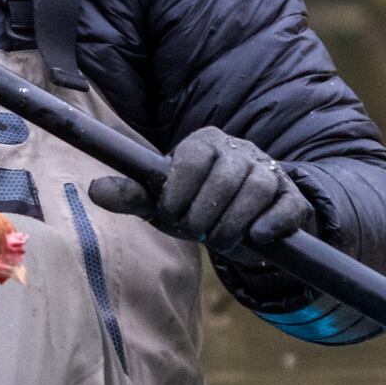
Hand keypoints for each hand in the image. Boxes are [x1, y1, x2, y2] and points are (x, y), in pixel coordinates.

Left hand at [86, 130, 315, 256]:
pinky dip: (272, 223)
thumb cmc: (195, 208)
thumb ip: (132, 196)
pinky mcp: (291, 196)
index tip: (172, 213)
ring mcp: (268, 171)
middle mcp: (239, 150)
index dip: (180, 190)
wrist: (243, 227)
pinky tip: (256, 236)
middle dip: (207, 212)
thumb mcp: (163, 204)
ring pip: (258, 187)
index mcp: (205, 144)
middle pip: (226, 175)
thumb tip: (94, 190)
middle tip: (197, 233)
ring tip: (221, 241)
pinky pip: (288, 204)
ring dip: (235, 222)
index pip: (193, 156)